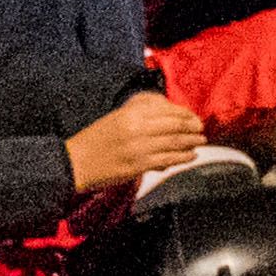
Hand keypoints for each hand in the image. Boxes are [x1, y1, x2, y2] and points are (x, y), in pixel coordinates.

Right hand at [66, 94, 207, 192]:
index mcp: (131, 112)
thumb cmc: (96, 140)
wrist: (74, 163)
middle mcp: (137, 127)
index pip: (168, 110)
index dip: (185, 114)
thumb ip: (142, 115)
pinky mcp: (138, 165)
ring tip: (201, 141)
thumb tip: (171, 117)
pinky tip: (191, 156)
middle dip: (192, 127)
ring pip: (175, 142)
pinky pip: (167, 159)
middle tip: (201, 129)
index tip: (193, 118)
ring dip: (192, 142)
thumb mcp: (117, 118)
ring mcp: (138, 147)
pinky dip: (183, 157)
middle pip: (175, 125)